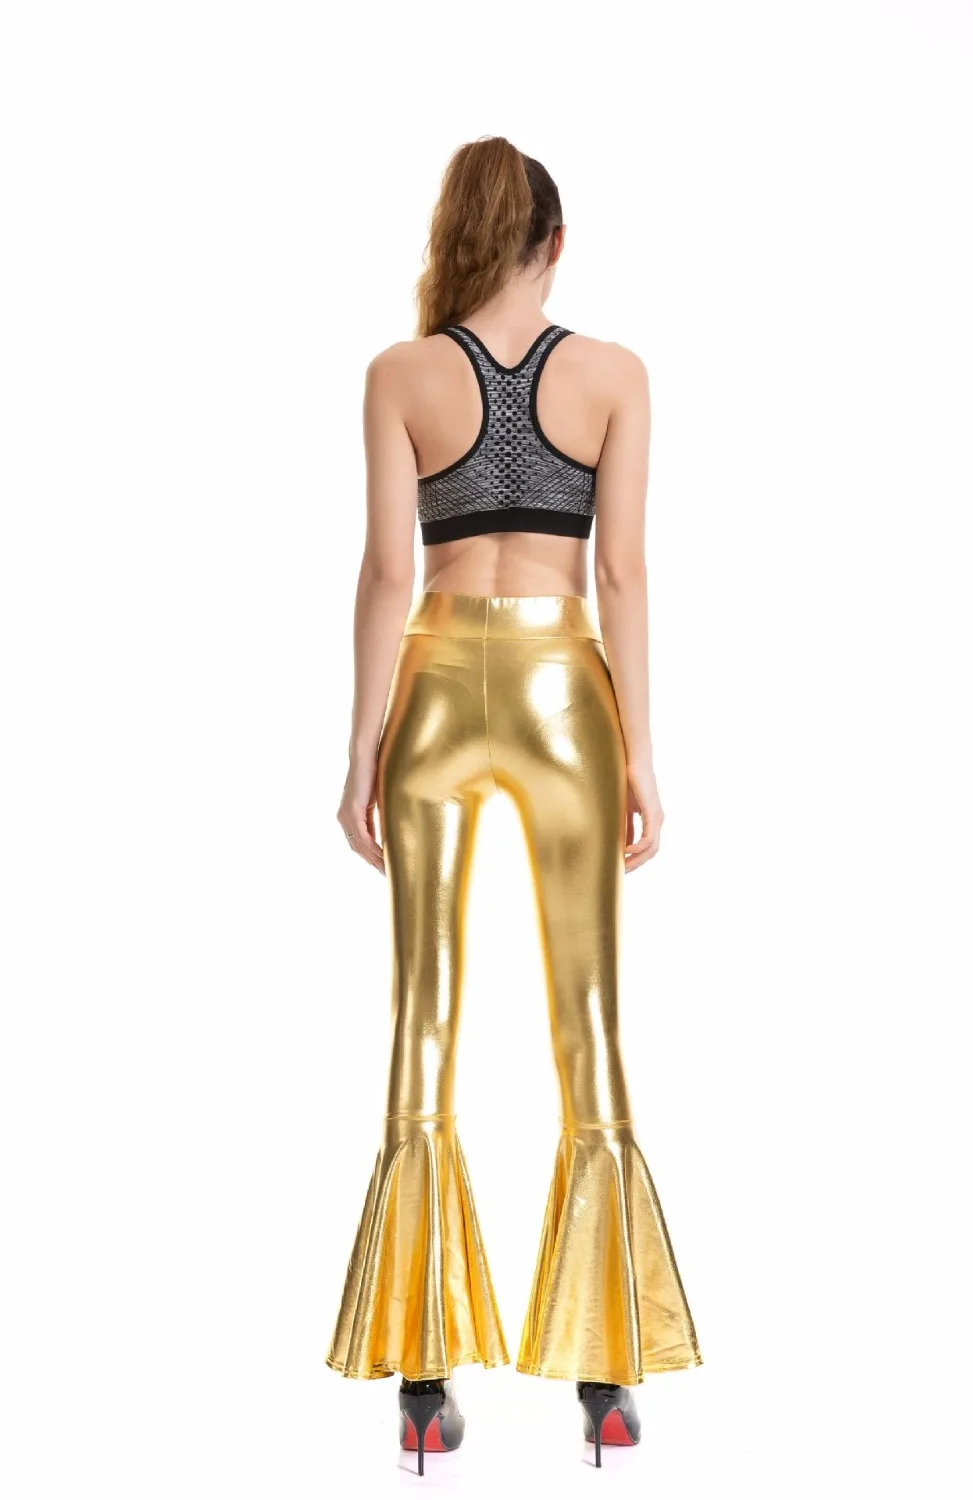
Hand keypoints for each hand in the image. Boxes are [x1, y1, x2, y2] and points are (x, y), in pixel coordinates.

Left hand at [337, 754, 384, 874]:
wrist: (364, 756)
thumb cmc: (372, 774)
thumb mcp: (374, 800)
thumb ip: (375, 815)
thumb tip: (388, 827)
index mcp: (348, 817)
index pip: (358, 843)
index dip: (369, 857)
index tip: (383, 867)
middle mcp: (344, 819)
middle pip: (357, 848)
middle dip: (372, 863)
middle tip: (387, 875)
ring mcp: (347, 816)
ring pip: (360, 845)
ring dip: (374, 859)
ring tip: (388, 870)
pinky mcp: (353, 811)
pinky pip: (363, 836)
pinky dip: (373, 848)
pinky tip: (383, 856)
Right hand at [624, 761, 663, 871]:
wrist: (632, 761)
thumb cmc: (625, 779)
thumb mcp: (621, 807)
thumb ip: (622, 823)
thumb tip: (613, 839)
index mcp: (651, 819)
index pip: (646, 846)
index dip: (635, 858)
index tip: (622, 866)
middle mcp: (657, 820)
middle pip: (651, 851)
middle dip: (636, 864)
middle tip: (622, 872)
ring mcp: (657, 817)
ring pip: (651, 848)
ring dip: (637, 860)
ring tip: (623, 866)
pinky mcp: (653, 813)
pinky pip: (648, 838)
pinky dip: (639, 847)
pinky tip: (626, 851)